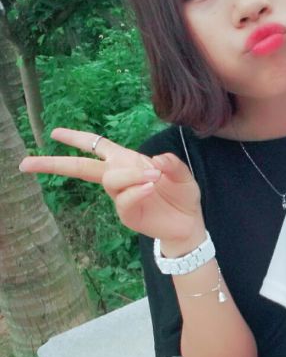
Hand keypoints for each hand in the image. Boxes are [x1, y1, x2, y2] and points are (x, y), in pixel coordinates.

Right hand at [19, 128, 203, 247]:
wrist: (189, 223)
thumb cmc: (182, 195)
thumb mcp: (183, 175)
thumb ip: (173, 164)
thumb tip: (157, 159)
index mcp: (128, 161)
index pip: (97, 146)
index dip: (77, 138)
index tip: (54, 133)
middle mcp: (120, 177)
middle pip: (82, 167)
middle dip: (55, 163)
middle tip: (26, 163)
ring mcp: (121, 196)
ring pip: (110, 180)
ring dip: (129, 175)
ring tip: (153, 177)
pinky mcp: (127, 214)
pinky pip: (124, 199)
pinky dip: (135, 191)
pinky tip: (150, 187)